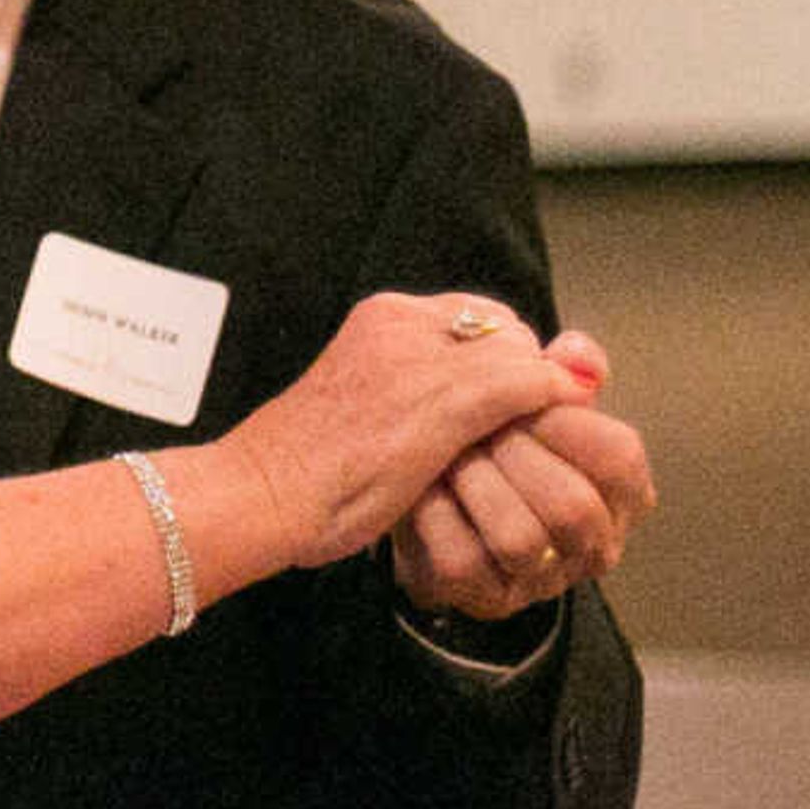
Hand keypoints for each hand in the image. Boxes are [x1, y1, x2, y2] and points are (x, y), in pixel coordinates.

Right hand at [220, 293, 588, 567]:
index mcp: (378, 316)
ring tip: (522, 441)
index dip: (497, 358)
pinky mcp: (445, 398)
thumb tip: (492, 394)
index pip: (475, 317)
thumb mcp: (365, 404)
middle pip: (505, 330)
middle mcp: (402, 320)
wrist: (263, 492)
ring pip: (521, 355)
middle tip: (510, 426)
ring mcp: (424, 355)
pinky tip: (541, 436)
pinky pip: (527, 385)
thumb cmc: (306, 466)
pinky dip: (546, 406)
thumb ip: (420, 383)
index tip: (494, 402)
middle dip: (519, 372)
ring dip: (536, 396)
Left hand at [394, 331, 656, 620]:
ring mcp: (542, 578)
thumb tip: (575, 354)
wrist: (417, 493)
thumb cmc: (486, 444)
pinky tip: (418, 488)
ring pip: (519, 537)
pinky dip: (432, 514)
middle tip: (473, 424)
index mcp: (621, 490)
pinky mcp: (485, 597)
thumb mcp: (525, 399)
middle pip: (572, 504)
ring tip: (445, 454)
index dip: (565, 419)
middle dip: (512, 453)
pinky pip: (461, 558)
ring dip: (471, 483)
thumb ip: (554, 369)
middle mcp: (594, 543)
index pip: (619, 455)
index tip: (519, 397)